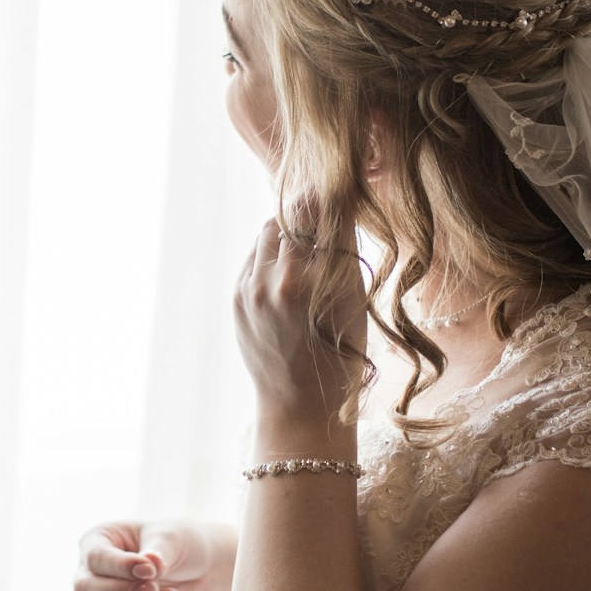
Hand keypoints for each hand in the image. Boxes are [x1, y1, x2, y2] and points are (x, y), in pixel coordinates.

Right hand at [74, 518, 219, 590]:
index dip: (120, 567)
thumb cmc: (177, 544)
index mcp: (98, 540)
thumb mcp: (171, 537)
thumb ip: (157, 551)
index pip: (95, 557)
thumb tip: (148, 563)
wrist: (201, 569)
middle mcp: (93, 572)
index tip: (151, 570)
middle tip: (153, 589)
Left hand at [234, 206, 366, 427]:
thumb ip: (340, 254)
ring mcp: (253, 289)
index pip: (323, 214)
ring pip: (268, 232)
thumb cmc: (339, 353)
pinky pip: (254, 257)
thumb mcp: (352, 302)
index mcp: (315, 281)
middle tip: (324, 207)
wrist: (300, 403)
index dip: (333, 197)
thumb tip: (335, 205)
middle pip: (293, 216)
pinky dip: (271, 254)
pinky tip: (287, 267)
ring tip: (305, 242)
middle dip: (309, 210)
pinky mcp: (237, 297)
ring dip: (287, 230)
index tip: (340, 186)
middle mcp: (279, 281)